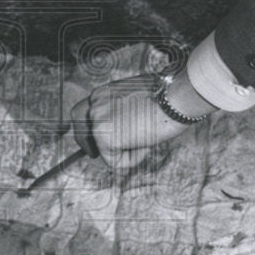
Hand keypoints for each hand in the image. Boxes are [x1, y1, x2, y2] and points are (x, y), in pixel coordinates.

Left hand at [69, 71, 214, 167]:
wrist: (175, 98)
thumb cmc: (167, 96)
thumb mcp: (138, 98)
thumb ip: (123, 110)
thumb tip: (124, 128)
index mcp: (102, 92)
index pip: (85, 111)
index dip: (90, 127)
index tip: (95, 140)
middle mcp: (95, 104)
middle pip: (79, 127)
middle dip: (85, 142)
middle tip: (92, 155)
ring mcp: (97, 121)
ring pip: (101, 148)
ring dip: (121, 151)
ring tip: (144, 141)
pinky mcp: (104, 138)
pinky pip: (114, 162)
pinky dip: (132, 160)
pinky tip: (146, 145)